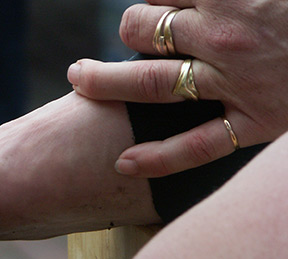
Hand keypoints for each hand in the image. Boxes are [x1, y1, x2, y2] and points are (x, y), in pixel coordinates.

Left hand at [67, 0, 287, 176]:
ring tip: (80, 80)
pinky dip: (159, 158)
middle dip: (129, 31)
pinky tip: (124, 162)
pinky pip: (197, 146)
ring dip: (106, 81)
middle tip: (128, 36)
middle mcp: (226, 37)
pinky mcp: (259, 123)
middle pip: (144, 32)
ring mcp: (238, 83)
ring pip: (152, 83)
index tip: (154, 4)